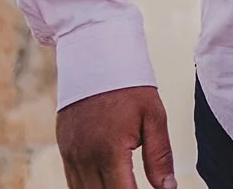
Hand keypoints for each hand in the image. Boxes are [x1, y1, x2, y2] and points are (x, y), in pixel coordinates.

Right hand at [57, 85, 175, 188]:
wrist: (95, 57)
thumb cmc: (130, 86)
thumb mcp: (153, 117)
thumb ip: (160, 156)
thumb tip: (168, 188)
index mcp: (110, 150)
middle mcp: (86, 157)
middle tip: (135, 186)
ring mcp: (71, 154)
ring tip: (123, 185)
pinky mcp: (65, 149)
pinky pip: (73, 182)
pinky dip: (88, 188)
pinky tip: (105, 185)